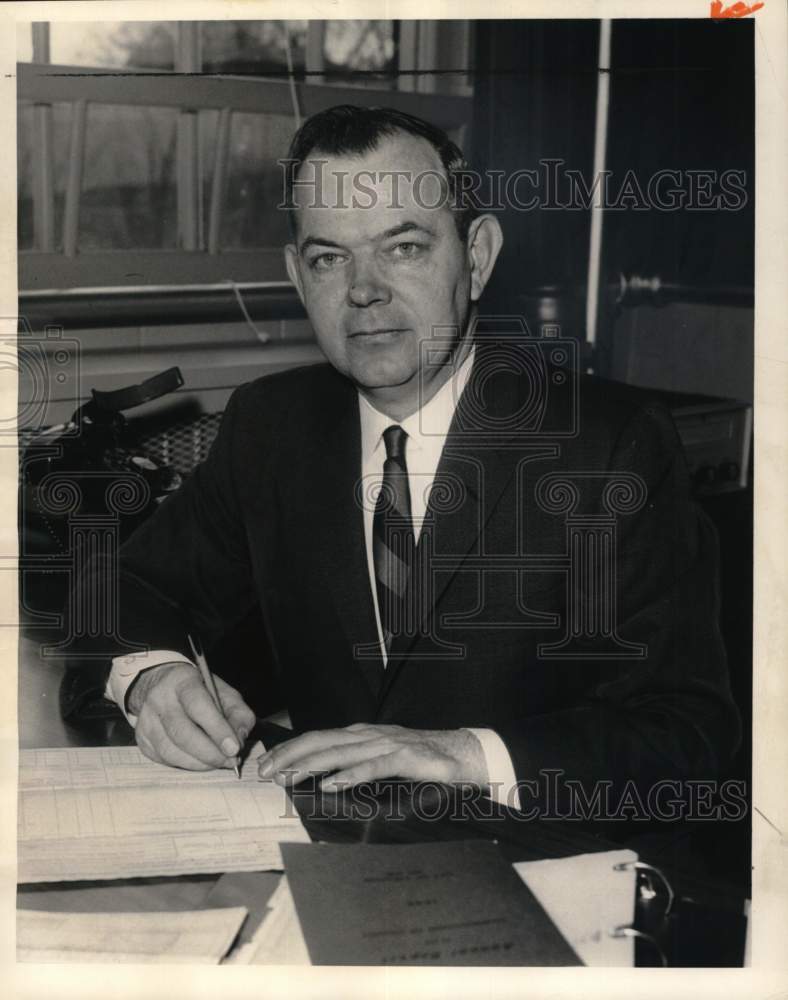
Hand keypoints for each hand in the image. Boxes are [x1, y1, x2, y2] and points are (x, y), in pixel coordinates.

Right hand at [130, 662, 255, 770]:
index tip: (233, 748)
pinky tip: (200, 761)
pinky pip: (164, 759)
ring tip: (219, 762)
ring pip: (171, 751)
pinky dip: (186, 765)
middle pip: (182, 732)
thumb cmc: (201, 692)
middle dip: (210, 753)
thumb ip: (238, 715)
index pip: (198, 705)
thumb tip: (238, 741)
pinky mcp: (142, 738)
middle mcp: (159, 698)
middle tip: (230, 761)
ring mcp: (146, 719)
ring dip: (199, 763)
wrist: (164, 686)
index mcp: (182, 680)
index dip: (217, 729)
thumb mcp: (225, 694)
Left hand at [257, 724, 488, 789]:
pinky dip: (351, 774)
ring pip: (341, 752)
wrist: (464, 754)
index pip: (317, 738)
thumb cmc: (422, 760)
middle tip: (264, 772)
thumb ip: (357, 763)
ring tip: (288, 777)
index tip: (266, 763)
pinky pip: (373, 766)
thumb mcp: (383, 759)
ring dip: (311, 764)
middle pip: (321, 741)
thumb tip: (322, 779)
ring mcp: (387, 744)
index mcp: (361, 735)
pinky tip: (332, 784)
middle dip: (289, 755)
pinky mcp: (406, 758)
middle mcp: (369, 735)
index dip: (290, 749)